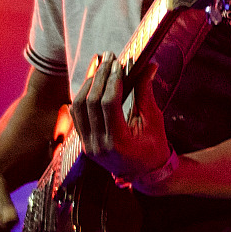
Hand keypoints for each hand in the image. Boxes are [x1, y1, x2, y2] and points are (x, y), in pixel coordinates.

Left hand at [69, 57, 175, 191]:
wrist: (145, 173)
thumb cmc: (154, 147)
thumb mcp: (154, 121)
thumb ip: (146, 93)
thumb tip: (148, 66)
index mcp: (119, 141)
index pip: (109, 103)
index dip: (113, 80)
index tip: (119, 64)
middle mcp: (99, 145)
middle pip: (91, 102)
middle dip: (99, 76)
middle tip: (108, 58)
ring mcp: (88, 146)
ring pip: (78, 107)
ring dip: (88, 85)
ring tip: (98, 68)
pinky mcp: (83, 144)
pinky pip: (76, 116)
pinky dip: (82, 97)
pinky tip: (91, 85)